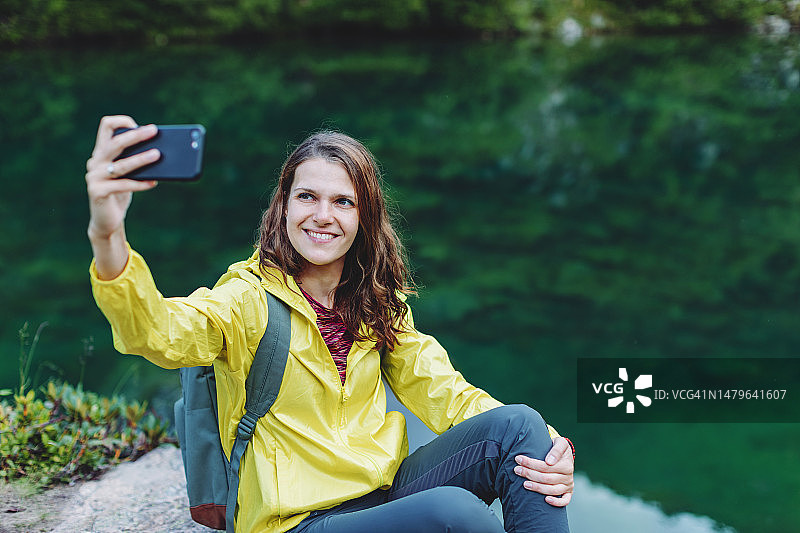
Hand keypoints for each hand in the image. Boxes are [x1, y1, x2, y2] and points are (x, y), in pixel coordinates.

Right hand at [85, 115, 159, 278]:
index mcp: (101, 152)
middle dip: (136, 136)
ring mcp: (95, 177)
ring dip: (141, 159)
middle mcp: (95, 162)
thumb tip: (162, 151)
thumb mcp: (128, 174)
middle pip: (115, 142)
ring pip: (121, 165)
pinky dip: (140, 183)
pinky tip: (154, 182)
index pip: (106, 126)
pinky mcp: (98, 192)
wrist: (106, 221)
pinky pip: (123, 185)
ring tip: (158, 155)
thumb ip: (136, 161)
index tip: (138, 124)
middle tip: (154, 131)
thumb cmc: (120, 193)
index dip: (122, 121)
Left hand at [513, 437, 573, 506]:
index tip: (518, 459)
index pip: (545, 466)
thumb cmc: (559, 447)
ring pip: (552, 490)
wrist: (566, 454)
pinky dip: (556, 502)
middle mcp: (568, 476)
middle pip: (546, 478)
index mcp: (566, 464)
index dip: (530, 463)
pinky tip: (545, 500)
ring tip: (524, 484)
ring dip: (537, 488)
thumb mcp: (560, 443)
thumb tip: (549, 461)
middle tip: (517, 470)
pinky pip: (565, 501)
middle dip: (529, 474)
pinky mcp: (568, 492)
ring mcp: (568, 485)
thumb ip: (556, 450)